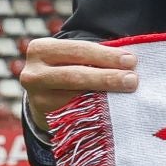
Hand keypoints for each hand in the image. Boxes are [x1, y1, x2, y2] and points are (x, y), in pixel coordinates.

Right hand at [20, 37, 136, 133]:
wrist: (46, 92)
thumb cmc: (71, 65)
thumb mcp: (75, 54)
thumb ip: (96, 54)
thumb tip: (130, 61)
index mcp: (40, 49)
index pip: (77, 50)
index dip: (105, 55)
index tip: (131, 61)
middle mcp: (33, 74)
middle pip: (74, 76)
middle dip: (106, 77)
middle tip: (132, 80)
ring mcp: (36, 98)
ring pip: (74, 97)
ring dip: (104, 96)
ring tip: (127, 93)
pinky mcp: (44, 116)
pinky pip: (74, 113)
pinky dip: (96, 109)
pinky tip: (112, 107)